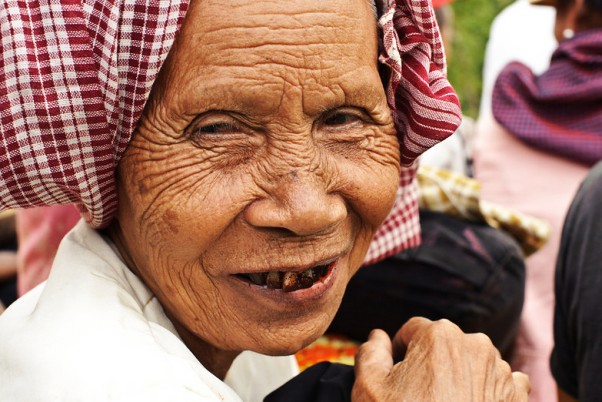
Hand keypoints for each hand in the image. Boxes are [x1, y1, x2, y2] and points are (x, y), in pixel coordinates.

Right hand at [352, 317, 529, 400]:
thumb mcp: (369, 388)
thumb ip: (370, 353)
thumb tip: (377, 336)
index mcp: (438, 334)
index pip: (412, 330)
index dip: (400, 352)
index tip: (397, 378)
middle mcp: (474, 344)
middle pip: (443, 344)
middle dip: (430, 363)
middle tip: (418, 396)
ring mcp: (500, 370)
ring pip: (471, 362)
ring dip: (458, 376)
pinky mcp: (516, 395)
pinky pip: (500, 382)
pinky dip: (487, 391)